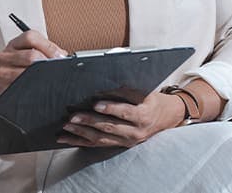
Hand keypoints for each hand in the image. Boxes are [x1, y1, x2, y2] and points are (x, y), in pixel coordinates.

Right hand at [0, 30, 66, 108]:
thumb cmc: (19, 71)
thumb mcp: (28, 56)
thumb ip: (46, 52)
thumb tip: (64, 56)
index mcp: (15, 44)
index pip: (31, 37)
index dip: (48, 46)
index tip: (60, 56)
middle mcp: (6, 55)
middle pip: (31, 55)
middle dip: (48, 63)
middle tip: (57, 69)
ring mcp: (2, 70)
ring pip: (27, 72)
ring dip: (42, 76)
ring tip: (49, 79)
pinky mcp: (1, 86)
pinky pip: (21, 86)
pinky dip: (34, 87)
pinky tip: (38, 88)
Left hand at [58, 91, 185, 147]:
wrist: (165, 118)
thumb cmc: (152, 100)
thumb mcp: (143, 91)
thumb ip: (123, 90)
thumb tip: (100, 88)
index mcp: (143, 115)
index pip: (125, 112)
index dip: (110, 108)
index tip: (95, 104)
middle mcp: (135, 132)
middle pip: (109, 127)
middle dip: (89, 121)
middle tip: (73, 116)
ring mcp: (127, 141)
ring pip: (101, 139)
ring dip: (81, 133)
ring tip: (66, 127)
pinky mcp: (119, 145)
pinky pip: (97, 145)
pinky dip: (80, 142)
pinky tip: (66, 138)